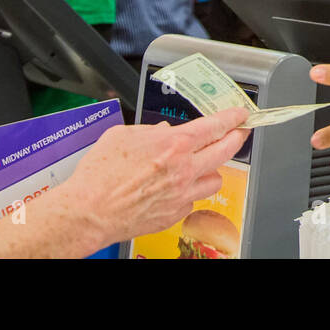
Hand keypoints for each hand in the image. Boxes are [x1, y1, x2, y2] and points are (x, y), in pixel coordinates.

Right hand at [60, 107, 247, 243]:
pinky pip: (194, 199)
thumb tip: (162, 133)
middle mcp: (184, 169)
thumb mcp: (122, 136)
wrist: (88, 212)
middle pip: (227, 150)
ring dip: (213, 169)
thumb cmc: (99, 175)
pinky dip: (190, 191)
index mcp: (174, 145)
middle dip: (237, 138)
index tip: (241, 114)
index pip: (216, 126)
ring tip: (203, 165)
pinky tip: (176, 188)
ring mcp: (182, 194)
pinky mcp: (175, 214)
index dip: (233, 117)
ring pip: (216, 179)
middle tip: (239, 133)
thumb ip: (148, 132)